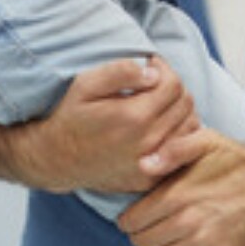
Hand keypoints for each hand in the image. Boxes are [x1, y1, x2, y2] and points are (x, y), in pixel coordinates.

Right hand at [8, 57, 201, 193]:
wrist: (55, 160)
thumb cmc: (70, 117)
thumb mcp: (85, 85)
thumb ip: (120, 72)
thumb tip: (152, 73)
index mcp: (134, 118)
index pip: (173, 85)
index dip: (165, 69)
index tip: (151, 66)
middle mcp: (147, 143)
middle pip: (185, 104)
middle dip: (174, 87)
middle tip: (155, 83)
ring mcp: (150, 164)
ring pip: (189, 127)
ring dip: (179, 110)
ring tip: (157, 103)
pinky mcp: (150, 179)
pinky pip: (181, 151)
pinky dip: (178, 134)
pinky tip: (159, 125)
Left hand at [120, 131, 244, 245]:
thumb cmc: (240, 162)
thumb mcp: (207, 141)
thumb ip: (173, 149)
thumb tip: (143, 164)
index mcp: (178, 194)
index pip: (131, 221)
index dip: (131, 218)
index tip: (140, 213)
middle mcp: (188, 221)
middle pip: (141, 242)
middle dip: (143, 234)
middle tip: (155, 224)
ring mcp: (203, 244)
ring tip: (171, 235)